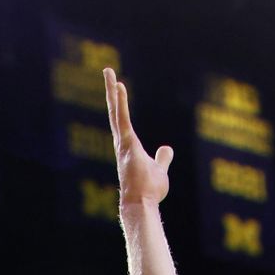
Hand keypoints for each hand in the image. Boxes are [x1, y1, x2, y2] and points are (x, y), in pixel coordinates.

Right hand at [104, 68, 173, 205]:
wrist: (141, 203)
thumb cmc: (149, 190)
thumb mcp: (159, 170)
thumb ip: (162, 158)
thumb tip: (167, 148)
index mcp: (129, 148)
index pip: (123, 121)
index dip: (120, 105)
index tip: (119, 88)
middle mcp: (122, 143)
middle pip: (115, 113)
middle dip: (111, 93)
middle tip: (108, 72)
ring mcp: (123, 143)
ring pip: (116, 112)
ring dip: (112, 92)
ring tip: (109, 73)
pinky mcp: (127, 144)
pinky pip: (122, 119)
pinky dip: (120, 103)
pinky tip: (118, 87)